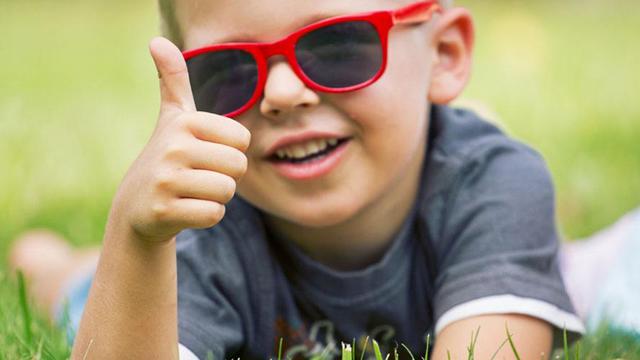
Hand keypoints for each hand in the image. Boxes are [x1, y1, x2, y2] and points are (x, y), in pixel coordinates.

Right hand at [110, 37, 250, 242]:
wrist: (137, 205)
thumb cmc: (167, 156)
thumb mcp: (172, 117)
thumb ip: (173, 81)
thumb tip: (157, 41)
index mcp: (184, 122)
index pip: (243, 140)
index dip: (230, 151)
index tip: (204, 154)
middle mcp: (172, 147)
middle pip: (238, 166)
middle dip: (226, 176)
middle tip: (199, 177)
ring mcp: (165, 180)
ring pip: (227, 191)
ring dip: (217, 197)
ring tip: (191, 192)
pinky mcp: (163, 211)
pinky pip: (214, 214)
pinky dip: (206, 215)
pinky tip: (185, 209)